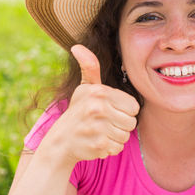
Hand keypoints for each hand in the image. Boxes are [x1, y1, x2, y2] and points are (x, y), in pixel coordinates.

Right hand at [41, 44, 139, 163]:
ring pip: (126, 136)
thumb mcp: (85, 88)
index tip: (110, 110)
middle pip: (132, 122)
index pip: (134, 106)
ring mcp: (97, 127)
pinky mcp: (97, 145)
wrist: (60, 141)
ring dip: (116, 136)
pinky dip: (110, 147)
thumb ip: (90, 67)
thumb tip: (77, 46)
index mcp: (99, 92)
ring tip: (100, 132)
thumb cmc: (79, 111)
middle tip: (104, 123)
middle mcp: (98, 108)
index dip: (124, 110)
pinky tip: (97, 142)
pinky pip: (118, 147)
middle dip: (121, 124)